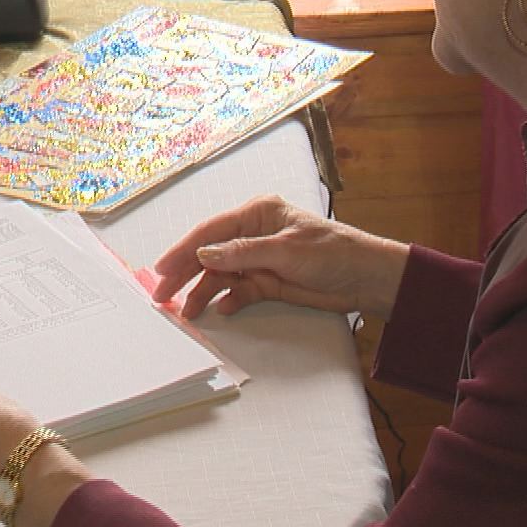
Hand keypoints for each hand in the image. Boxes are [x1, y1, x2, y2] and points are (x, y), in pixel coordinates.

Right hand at [149, 196, 410, 319]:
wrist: (365, 278)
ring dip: (204, 292)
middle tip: (162, 295)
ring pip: (221, 275)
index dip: (183, 249)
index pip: (211, 231)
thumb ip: (242, 254)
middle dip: (185, 274)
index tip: (161, 269)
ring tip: (187, 312)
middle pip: (210, 254)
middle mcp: (254, 234)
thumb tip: (204, 254)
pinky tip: (220, 310)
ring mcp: (259, 259)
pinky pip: (239, 291)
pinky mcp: (268, 281)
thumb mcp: (285, 250)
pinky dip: (228, 300)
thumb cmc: (333, 252)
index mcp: (257, 213)